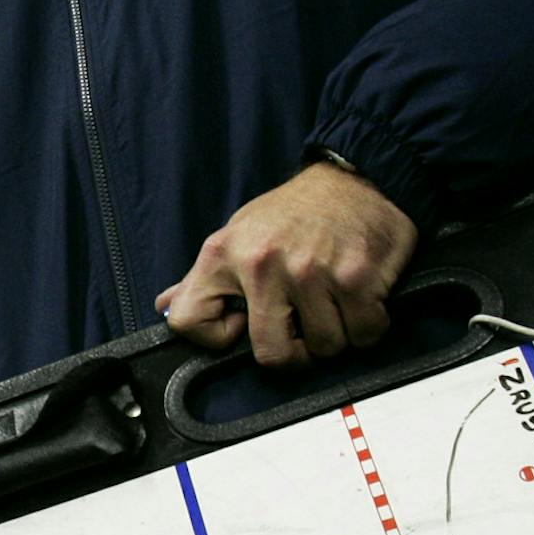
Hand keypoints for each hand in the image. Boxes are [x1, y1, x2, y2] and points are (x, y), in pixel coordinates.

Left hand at [157, 161, 418, 366]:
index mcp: (223, 255)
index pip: (190, 321)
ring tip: (333, 306)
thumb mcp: (236, 237)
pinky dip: (368, 326)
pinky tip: (360, 300)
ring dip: (335, 336)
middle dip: (293, 354)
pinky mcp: (356, 275)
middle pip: (271, 354)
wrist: (353, 179)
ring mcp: (311, 271)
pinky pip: (364, 332)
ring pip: (325, 348)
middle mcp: (262, 263)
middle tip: (302, 332)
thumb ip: (202, 280)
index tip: (240, 327)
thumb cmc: (292, 215)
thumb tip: (165, 307)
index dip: (216, 338)